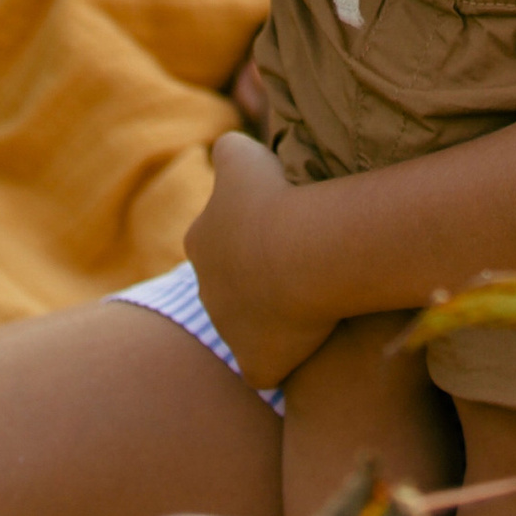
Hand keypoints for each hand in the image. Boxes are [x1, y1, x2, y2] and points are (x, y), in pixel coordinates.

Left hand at [185, 130, 334, 389]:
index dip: (251, 231)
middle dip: (259, 277)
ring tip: (315, 297)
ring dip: (276, 315)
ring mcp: (229, 331)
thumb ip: (228, 148)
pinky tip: (309, 344)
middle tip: (302, 262)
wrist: (299, 252)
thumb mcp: (242, 152)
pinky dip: (283, 359)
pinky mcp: (256, 363)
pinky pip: (267, 367)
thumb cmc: (274, 196)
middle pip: (232, 286)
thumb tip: (228, 150)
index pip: (217, 238)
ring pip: (251, 325)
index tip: (284, 224)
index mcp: (200, 241)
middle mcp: (206, 290)